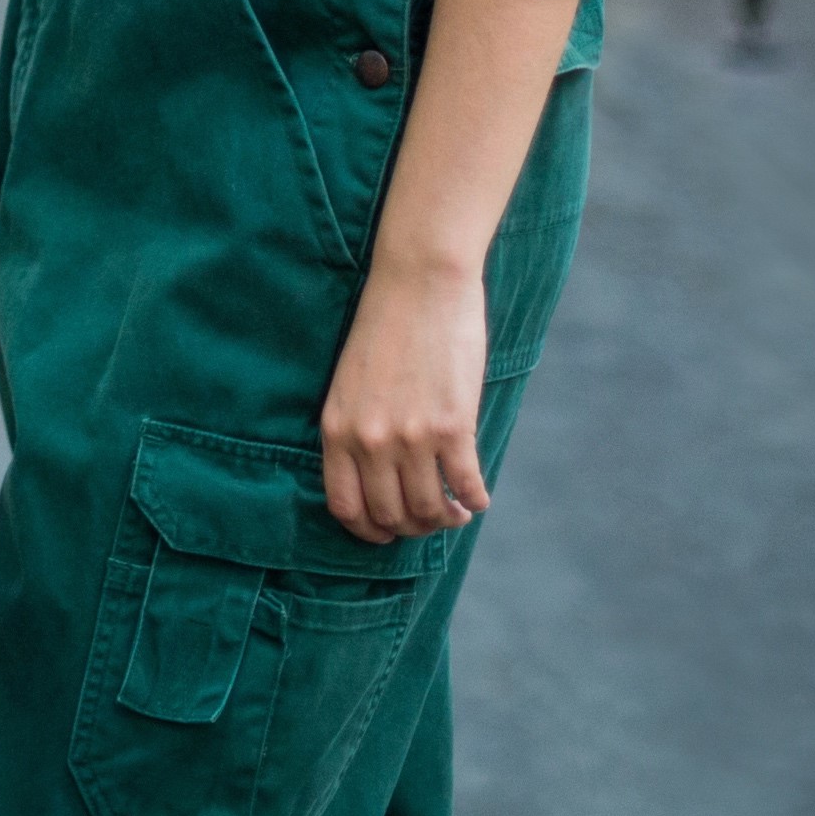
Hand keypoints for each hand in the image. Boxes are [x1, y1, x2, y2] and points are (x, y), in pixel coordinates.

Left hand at [317, 260, 491, 543]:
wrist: (419, 282)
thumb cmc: (386, 326)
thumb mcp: (350, 383)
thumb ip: (359, 430)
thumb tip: (379, 479)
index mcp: (336, 429)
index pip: (345, 507)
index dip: (369, 531)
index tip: (388, 532)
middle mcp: (369, 440)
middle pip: (390, 515)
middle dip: (413, 527)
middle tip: (430, 517)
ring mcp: (411, 436)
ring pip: (428, 508)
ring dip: (445, 519)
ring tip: (455, 511)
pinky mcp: (452, 426)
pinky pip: (465, 485)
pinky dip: (475, 500)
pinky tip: (478, 497)